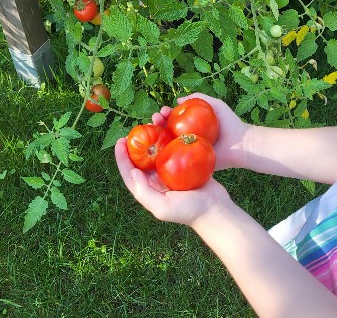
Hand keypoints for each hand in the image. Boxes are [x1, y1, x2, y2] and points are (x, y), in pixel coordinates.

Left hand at [115, 138, 231, 226]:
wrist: (216, 209)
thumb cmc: (190, 211)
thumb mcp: (162, 207)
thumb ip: (144, 192)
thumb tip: (133, 171)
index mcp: (149, 189)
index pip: (130, 172)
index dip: (122, 157)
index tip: (120, 141)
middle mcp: (158, 180)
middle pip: (142, 159)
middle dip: (136, 145)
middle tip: (135, 130)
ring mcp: (172, 172)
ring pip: (158, 151)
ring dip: (154, 138)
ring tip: (152, 125)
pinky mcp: (185, 165)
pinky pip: (174, 149)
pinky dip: (170, 139)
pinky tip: (170, 128)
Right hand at [152, 93, 247, 169]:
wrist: (242, 143)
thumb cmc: (231, 123)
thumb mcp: (215, 105)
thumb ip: (200, 98)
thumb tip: (179, 99)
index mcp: (192, 125)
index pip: (174, 119)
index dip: (166, 114)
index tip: (163, 110)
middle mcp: (188, 137)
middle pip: (168, 130)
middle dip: (158, 123)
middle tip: (156, 118)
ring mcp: (189, 150)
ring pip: (169, 143)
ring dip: (158, 136)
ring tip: (155, 127)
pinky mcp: (193, 162)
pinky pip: (177, 158)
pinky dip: (166, 154)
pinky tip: (159, 147)